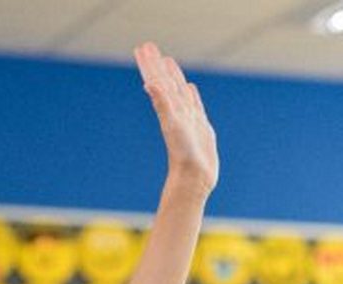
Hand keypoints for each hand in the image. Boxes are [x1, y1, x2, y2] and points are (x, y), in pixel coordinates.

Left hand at [135, 42, 217, 196]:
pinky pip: (194, 105)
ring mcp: (188, 119)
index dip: (150, 64)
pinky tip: (189, 88)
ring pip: (179, 91)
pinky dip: (191, 95)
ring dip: (172, 76)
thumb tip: (149, 83)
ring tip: (167, 61)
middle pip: (165, 82)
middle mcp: (177, 111)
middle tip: (149, 47)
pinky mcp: (200, 128)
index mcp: (168, 108)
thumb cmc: (182, 154)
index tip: (141, 48)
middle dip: (157, 65)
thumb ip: (162, 103)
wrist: (194, 178)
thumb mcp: (172, 125)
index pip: (157, 80)